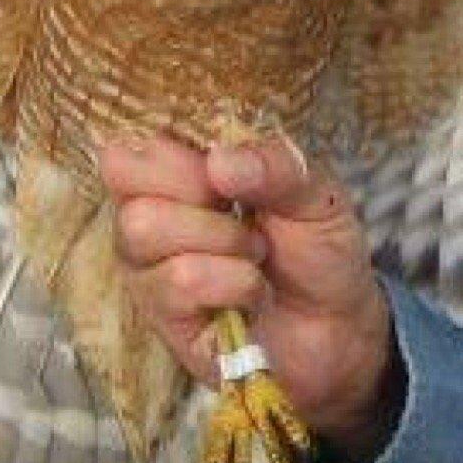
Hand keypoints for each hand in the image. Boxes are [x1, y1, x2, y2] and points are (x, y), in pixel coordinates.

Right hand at [100, 130, 401, 462]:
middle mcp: (153, 211)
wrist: (340, 330)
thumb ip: (277, 165)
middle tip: (241, 211)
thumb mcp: (317, 193)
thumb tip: (219, 160)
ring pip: (141, 226)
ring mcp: (150, 265)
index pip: (135, 132)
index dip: (177, 147)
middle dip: (196, 187)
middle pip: (122, 170)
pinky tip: (252, 293)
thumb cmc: (318, 250)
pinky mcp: (162, 316)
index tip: (224, 167)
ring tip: (255, 254)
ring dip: (220, 238)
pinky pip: (177, 281)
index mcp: (183, 167)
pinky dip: (233, 282)